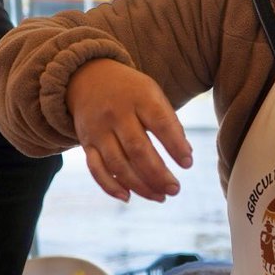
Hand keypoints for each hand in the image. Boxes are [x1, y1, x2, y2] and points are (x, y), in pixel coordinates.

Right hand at [66, 59, 192, 201]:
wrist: (87, 77)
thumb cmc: (131, 91)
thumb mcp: (152, 94)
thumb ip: (169, 121)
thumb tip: (186, 155)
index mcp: (139, 98)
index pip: (160, 123)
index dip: (175, 145)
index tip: (188, 163)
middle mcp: (116, 114)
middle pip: (137, 149)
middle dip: (158, 174)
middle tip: (175, 189)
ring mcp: (99, 130)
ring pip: (117, 164)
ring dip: (140, 185)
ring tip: (160, 197)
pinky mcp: (86, 142)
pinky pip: (95, 169)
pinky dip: (110, 186)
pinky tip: (128, 197)